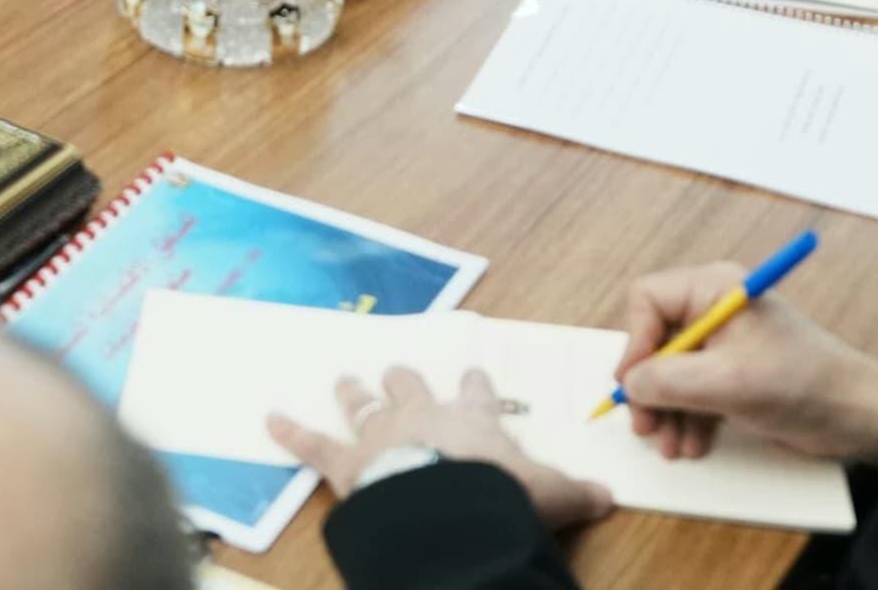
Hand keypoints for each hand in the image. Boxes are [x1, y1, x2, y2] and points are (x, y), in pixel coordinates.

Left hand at [267, 366, 612, 531]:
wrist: (451, 507)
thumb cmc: (501, 496)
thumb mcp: (551, 497)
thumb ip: (576, 494)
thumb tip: (609, 496)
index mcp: (473, 421)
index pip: (477, 393)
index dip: (476, 384)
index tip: (476, 373)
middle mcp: (426, 415)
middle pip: (412, 386)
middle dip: (404, 378)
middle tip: (397, 369)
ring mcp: (383, 434)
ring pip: (364, 402)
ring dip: (353, 391)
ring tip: (344, 379)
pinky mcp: (346, 461)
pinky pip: (311, 443)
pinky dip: (288, 431)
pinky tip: (268, 419)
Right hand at [608, 263, 877, 467]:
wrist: (858, 415)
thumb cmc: (804, 385)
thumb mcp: (729, 383)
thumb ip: (671, 381)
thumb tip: (630, 384)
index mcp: (716, 289)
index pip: (648, 300)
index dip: (636, 343)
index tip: (634, 386)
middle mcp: (716, 308)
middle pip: (656, 340)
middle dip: (650, 387)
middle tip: (645, 426)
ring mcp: (725, 343)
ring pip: (671, 372)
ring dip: (667, 411)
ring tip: (672, 446)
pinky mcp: (734, 373)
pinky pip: (693, 391)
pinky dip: (688, 417)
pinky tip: (692, 443)